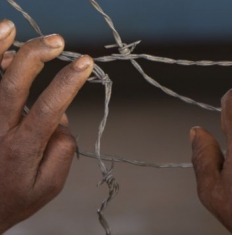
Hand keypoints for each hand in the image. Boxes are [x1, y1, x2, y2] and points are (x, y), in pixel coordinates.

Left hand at [0, 19, 93, 232]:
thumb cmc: (17, 196)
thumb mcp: (50, 185)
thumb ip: (62, 150)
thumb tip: (62, 117)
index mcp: (22, 147)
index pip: (48, 108)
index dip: (67, 82)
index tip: (86, 63)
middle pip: (12, 86)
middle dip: (35, 58)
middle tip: (57, 41)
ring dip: (1, 51)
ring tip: (13, 29)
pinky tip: (3, 44)